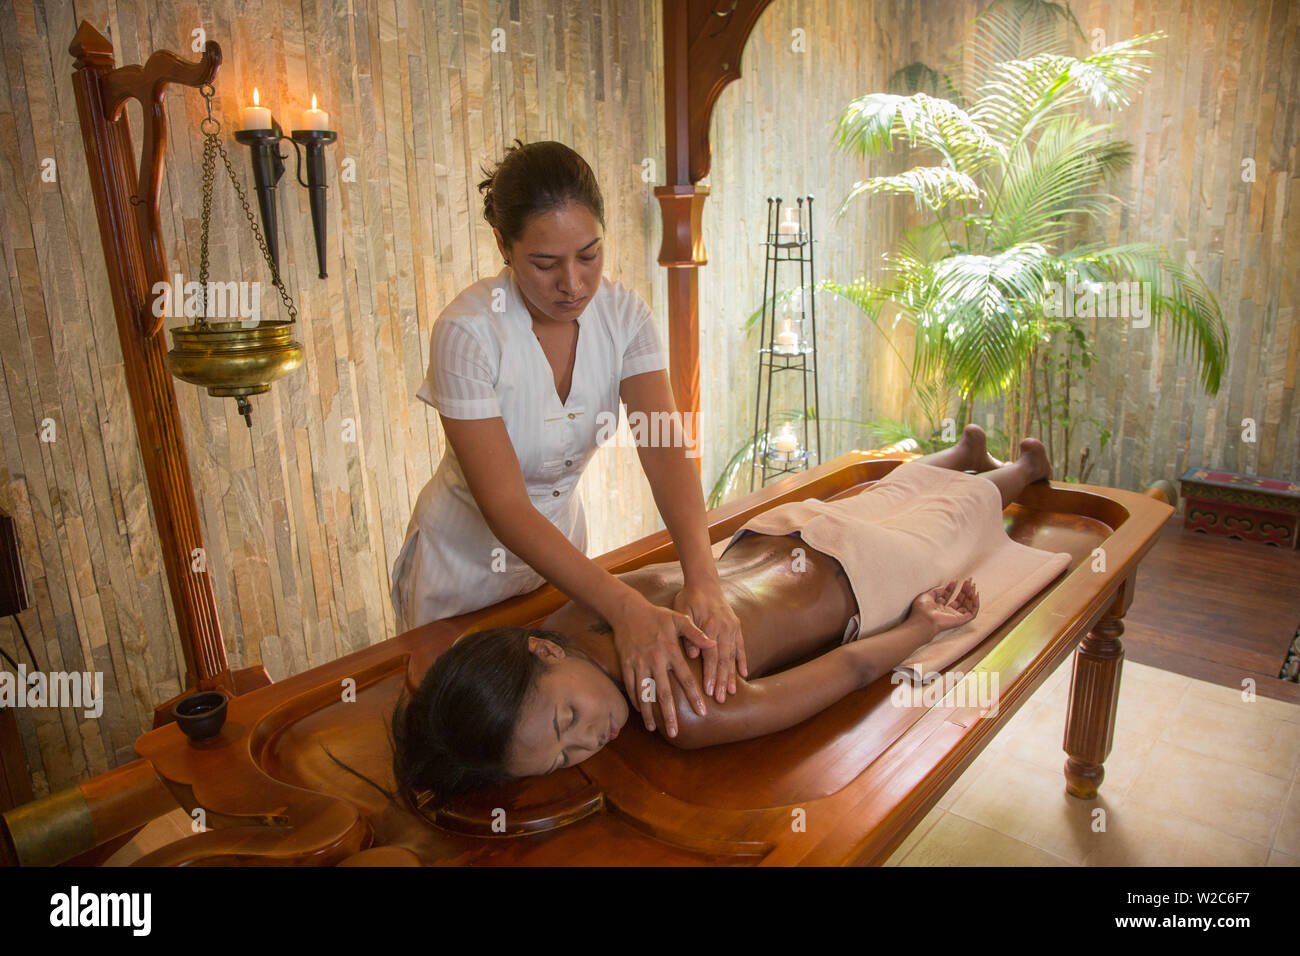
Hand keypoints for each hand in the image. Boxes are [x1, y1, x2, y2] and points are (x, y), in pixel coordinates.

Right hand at [610, 595, 714, 736]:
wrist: (628, 610)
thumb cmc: (657, 615)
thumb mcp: (679, 619)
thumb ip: (696, 633)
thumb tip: (714, 644)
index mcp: (670, 651)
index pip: (685, 678)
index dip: (694, 696)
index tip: (702, 711)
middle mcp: (655, 660)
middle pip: (663, 693)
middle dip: (670, 715)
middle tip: (676, 733)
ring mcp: (639, 664)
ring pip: (644, 694)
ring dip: (649, 713)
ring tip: (654, 729)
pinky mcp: (627, 664)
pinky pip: (631, 686)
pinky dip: (636, 700)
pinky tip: (641, 712)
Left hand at [673, 581, 747, 702]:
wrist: (705, 583)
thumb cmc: (689, 598)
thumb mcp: (682, 611)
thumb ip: (687, 633)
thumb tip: (690, 655)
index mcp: (709, 625)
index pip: (710, 654)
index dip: (709, 673)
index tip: (708, 690)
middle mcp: (723, 627)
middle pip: (723, 659)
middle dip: (721, 680)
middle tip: (719, 699)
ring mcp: (732, 627)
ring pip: (732, 655)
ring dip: (731, 675)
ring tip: (731, 692)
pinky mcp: (736, 627)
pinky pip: (741, 646)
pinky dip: (742, 661)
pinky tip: (744, 675)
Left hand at [909, 578, 979, 635]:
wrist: (924, 619)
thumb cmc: (922, 610)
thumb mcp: (927, 596)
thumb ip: (936, 591)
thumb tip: (944, 587)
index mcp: (939, 608)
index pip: (948, 597)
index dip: (952, 588)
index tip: (954, 580)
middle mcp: (947, 612)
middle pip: (959, 600)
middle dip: (964, 590)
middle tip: (968, 580)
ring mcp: (955, 616)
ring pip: (967, 606)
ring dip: (971, 595)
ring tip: (972, 585)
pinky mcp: (961, 620)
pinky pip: (972, 613)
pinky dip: (975, 604)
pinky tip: (975, 594)